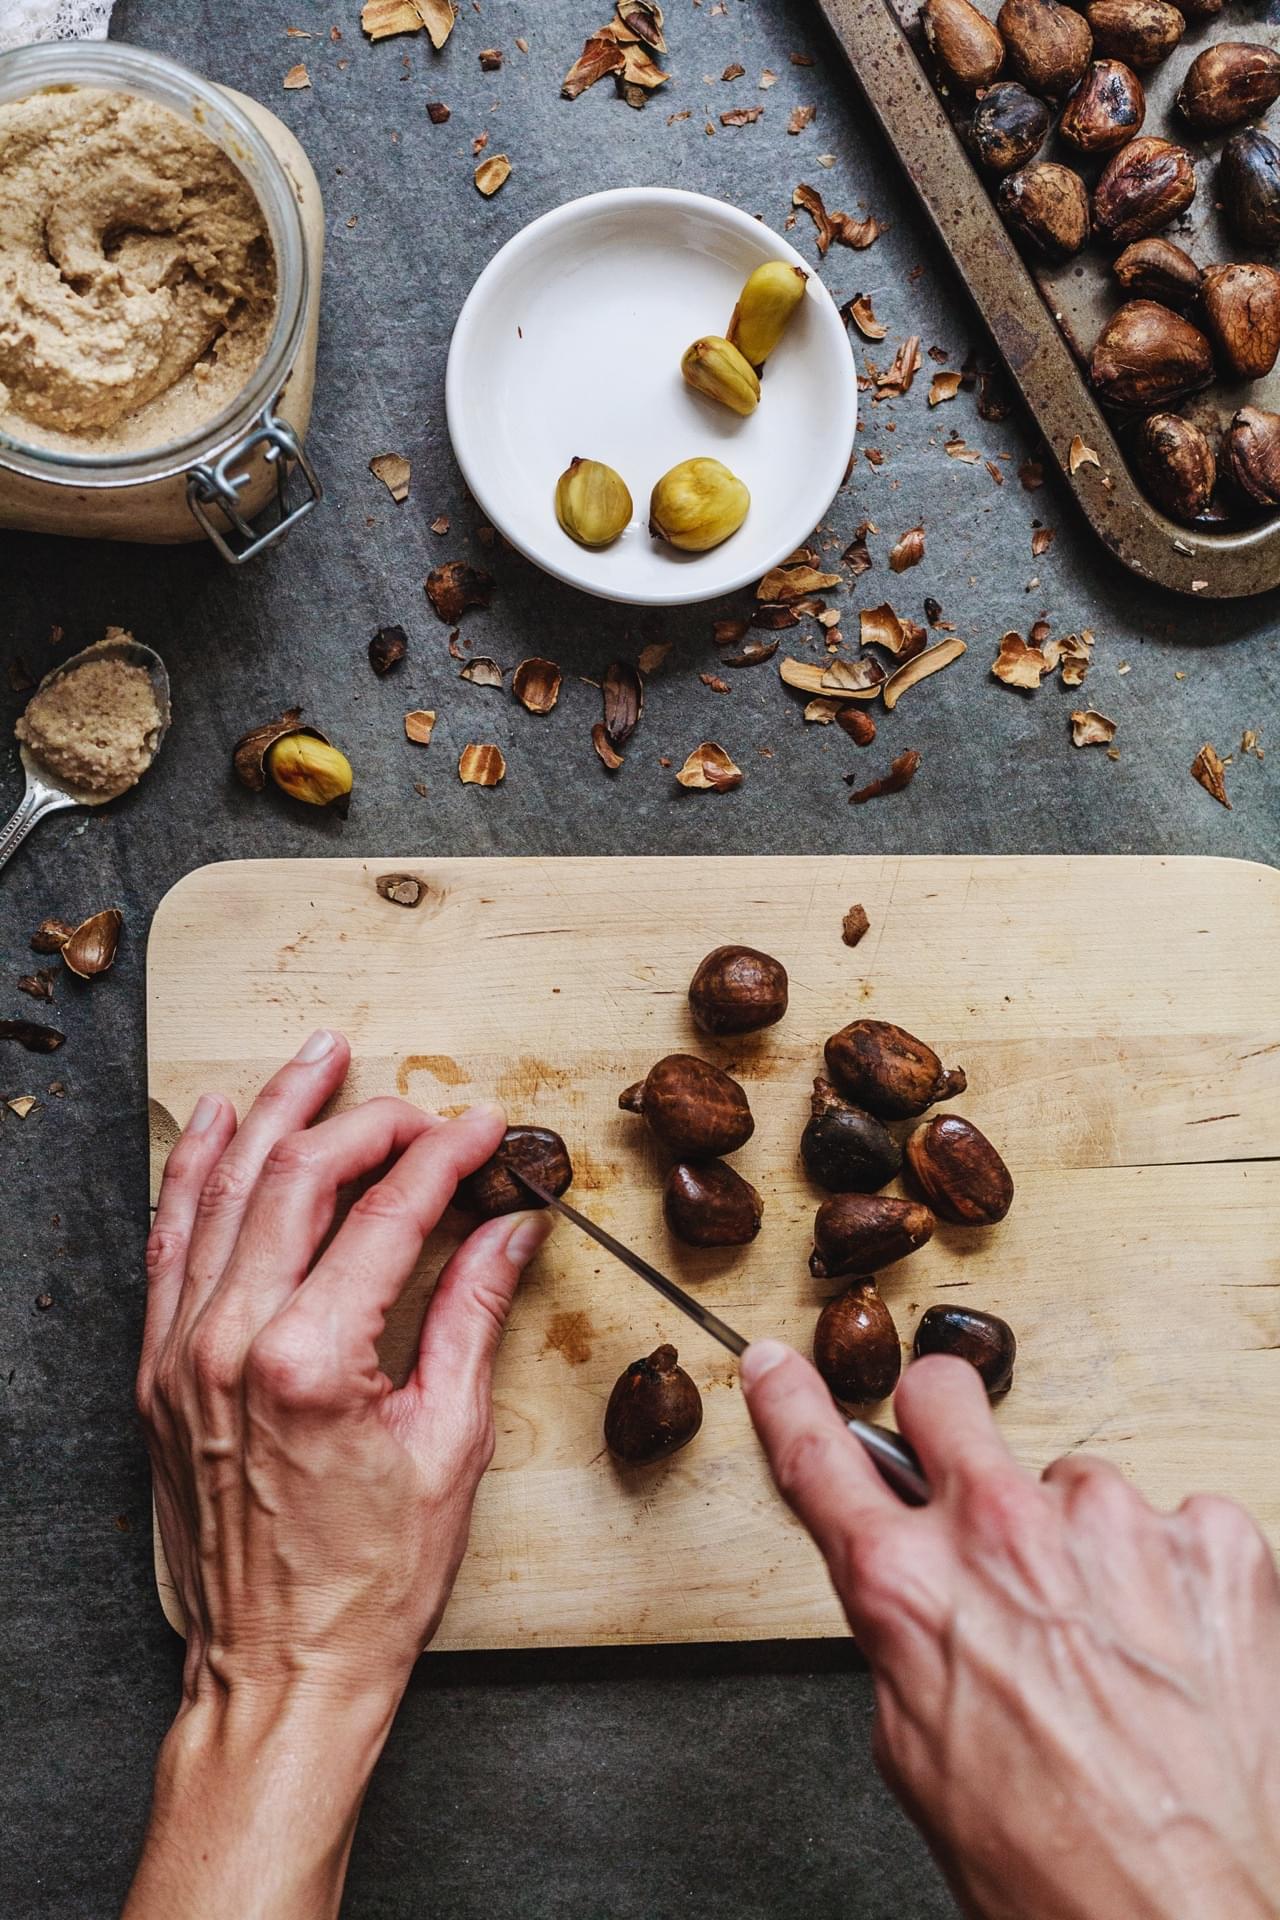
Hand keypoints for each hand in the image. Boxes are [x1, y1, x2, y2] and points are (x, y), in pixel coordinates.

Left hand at [128, 1030, 550, 1919]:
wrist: (276, 1670)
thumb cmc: (370, 1581)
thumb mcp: (449, 1444)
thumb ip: (474, 1316)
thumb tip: (511, 1231)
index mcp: (312, 1360)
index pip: (388, 1213)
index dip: (444, 1157)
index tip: (483, 1130)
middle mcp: (231, 1341)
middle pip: (301, 1181)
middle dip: (367, 1120)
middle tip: (419, 1102)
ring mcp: (181, 1353)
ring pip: (224, 1192)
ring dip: (272, 1115)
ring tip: (314, 1058)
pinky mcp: (157, 1372)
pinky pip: (168, 1244)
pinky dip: (191, 1175)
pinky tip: (214, 1125)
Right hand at [741, 1341, 1279, 1919]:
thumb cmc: (1056, 1870)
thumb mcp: (920, 1754)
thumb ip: (904, 1635)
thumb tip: (907, 1588)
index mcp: (910, 1588)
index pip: (822, 1460)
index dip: (791, 1403)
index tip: (782, 1366)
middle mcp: (1005, 1532)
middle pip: (943, 1396)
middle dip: (941, 1420)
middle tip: (972, 1485)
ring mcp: (1118, 1525)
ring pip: (1076, 1480)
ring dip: (1082, 1540)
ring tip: (1111, 1642)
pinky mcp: (1216, 1541)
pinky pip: (1175, 1522)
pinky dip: (1174, 1575)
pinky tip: (1177, 1650)